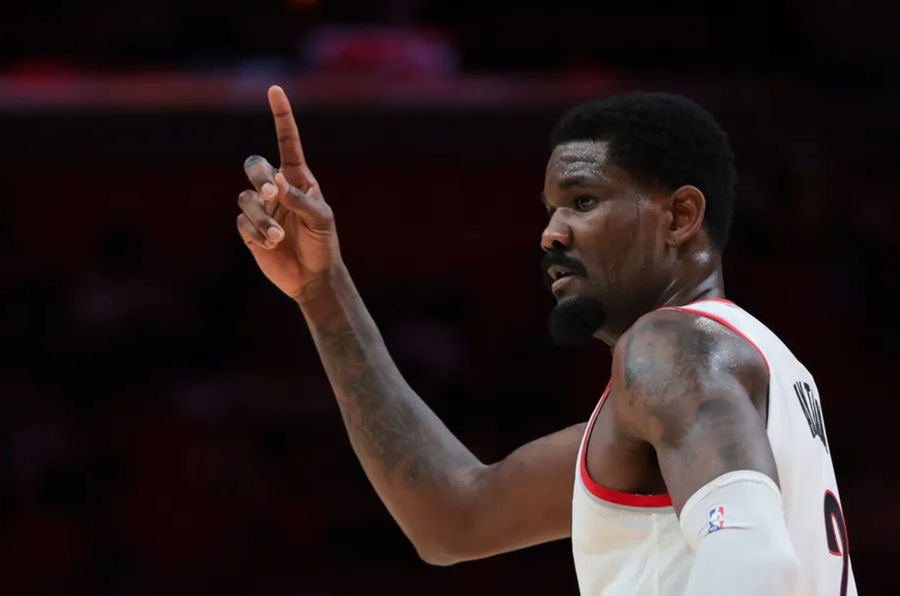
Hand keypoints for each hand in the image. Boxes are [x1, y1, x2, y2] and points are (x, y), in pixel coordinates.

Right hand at [236, 85, 339, 300]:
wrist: (313, 277)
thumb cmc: (324, 245)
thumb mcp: (322, 220)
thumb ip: (301, 200)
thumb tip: (277, 183)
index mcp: (299, 179)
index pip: (287, 142)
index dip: (281, 116)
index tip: (275, 90)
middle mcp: (277, 189)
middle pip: (255, 165)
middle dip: (260, 176)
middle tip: (273, 194)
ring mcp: (261, 209)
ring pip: (246, 198)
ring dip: (262, 217)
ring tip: (278, 237)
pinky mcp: (250, 230)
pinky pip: (242, 222)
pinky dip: (257, 232)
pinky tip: (271, 245)